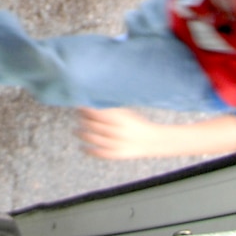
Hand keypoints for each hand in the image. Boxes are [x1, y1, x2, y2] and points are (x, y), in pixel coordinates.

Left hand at [76, 107, 235, 158]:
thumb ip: (115, 100)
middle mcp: (119, 130)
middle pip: (93, 123)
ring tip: (78, 126)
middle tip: (78, 112)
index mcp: (123, 117)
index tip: (78, 98)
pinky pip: (100, 153)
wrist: (157, 141)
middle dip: (83, 117)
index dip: (85, 106)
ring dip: (83, 132)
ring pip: (93, 138)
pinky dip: (89, 149)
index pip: (98, 110)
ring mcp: (118, 143)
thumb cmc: (141, 121)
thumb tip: (102, 81)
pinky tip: (83, 144)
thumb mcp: (129, 108)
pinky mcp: (118, 154)